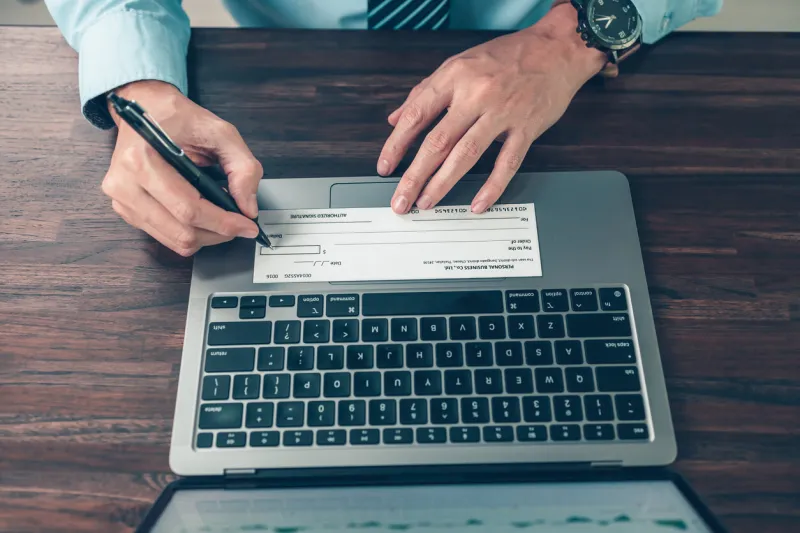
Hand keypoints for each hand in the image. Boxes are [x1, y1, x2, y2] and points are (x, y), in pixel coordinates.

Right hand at [104, 80, 262, 255]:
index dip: (224, 223)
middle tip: (240, 223)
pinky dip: (190, 231)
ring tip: (221, 215)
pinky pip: (165, 236)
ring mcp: (121, 200)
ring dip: (206, 235)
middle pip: (182, 232)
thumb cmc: (177, 118)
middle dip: (219, 233)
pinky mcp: (125, 210)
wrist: (144, 108)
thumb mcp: (220, 133)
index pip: (189, 209)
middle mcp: (125, 183)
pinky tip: (201, 212)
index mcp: (142, 160)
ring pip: (175, 240)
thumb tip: (248, 208)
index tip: (248, 226)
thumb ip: (243, 168)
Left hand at [378, 4, 606, 213]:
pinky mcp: (527, 128)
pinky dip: (491, 187)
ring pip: (466, 155)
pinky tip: (477, 204)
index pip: (416, 115)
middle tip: (402, 199)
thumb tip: (396, 118)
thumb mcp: (460, 62)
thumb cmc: (509, 55)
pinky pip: (506, 164)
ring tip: (427, 202)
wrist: (558, 47)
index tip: (385, 167)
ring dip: (443, 183)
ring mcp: (502, 112)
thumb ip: (426, 91)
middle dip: (414, 175)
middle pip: (437, 142)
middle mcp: (476, 94)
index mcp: (455, 76)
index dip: (397, 145)